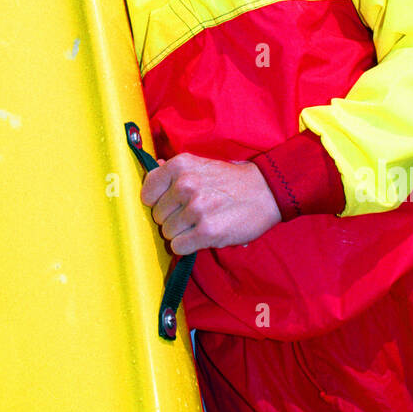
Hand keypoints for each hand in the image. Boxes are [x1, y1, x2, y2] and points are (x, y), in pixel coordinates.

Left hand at [140, 153, 281, 254]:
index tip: (170, 203)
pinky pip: (178, 246)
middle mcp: (185, 185)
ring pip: (167, 233)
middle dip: (171, 218)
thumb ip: (175, 170)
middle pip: (157, 215)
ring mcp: (196, 209)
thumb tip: (153, 165)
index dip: (157, 201)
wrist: (265, 192)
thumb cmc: (230, 180)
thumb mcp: (201, 165)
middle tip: (191, 214)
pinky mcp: (206, 232)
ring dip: (181, 233)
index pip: (147, 192)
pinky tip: (201, 236)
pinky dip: (188, 246)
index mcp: (180, 165)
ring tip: (199, 224)